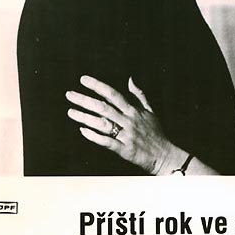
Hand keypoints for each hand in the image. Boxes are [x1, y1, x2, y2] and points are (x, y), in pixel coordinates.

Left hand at [66, 75, 181, 174]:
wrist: (164, 155)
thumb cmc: (156, 132)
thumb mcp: (150, 111)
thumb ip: (139, 94)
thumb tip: (130, 79)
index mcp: (134, 110)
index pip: (113, 94)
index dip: (98, 86)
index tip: (83, 79)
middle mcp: (129, 121)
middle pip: (103, 108)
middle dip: (85, 100)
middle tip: (69, 94)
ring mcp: (126, 135)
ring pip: (102, 124)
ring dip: (85, 117)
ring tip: (71, 112)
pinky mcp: (124, 149)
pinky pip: (106, 142)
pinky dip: (94, 136)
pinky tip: (82, 131)